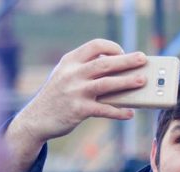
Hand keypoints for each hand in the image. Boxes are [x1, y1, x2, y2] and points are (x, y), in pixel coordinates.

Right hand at [4, 38, 147, 171]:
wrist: (36, 119)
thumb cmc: (57, 97)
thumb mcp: (64, 76)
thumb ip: (84, 70)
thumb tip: (116, 71)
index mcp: (70, 61)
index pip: (95, 46)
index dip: (112, 47)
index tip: (123, 53)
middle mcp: (72, 74)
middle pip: (105, 63)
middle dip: (127, 60)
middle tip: (143, 59)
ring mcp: (75, 92)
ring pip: (107, 84)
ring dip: (127, 82)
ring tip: (142, 81)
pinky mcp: (78, 110)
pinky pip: (104, 109)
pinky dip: (118, 112)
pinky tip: (130, 113)